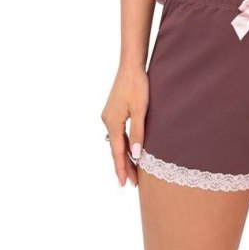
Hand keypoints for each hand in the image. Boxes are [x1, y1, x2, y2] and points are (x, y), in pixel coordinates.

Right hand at [101, 64, 148, 186]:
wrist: (131, 65)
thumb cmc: (137, 85)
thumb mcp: (141, 110)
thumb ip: (138, 133)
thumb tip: (136, 155)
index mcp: (112, 122)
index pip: (117, 152)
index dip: (122, 168)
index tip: (124, 184)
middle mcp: (107, 120)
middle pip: (116, 148)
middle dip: (123, 165)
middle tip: (131, 183)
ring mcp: (109, 115)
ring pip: (117, 141)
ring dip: (124, 155)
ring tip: (132, 170)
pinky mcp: (114, 110)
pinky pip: (118, 132)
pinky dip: (123, 143)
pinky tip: (128, 148)